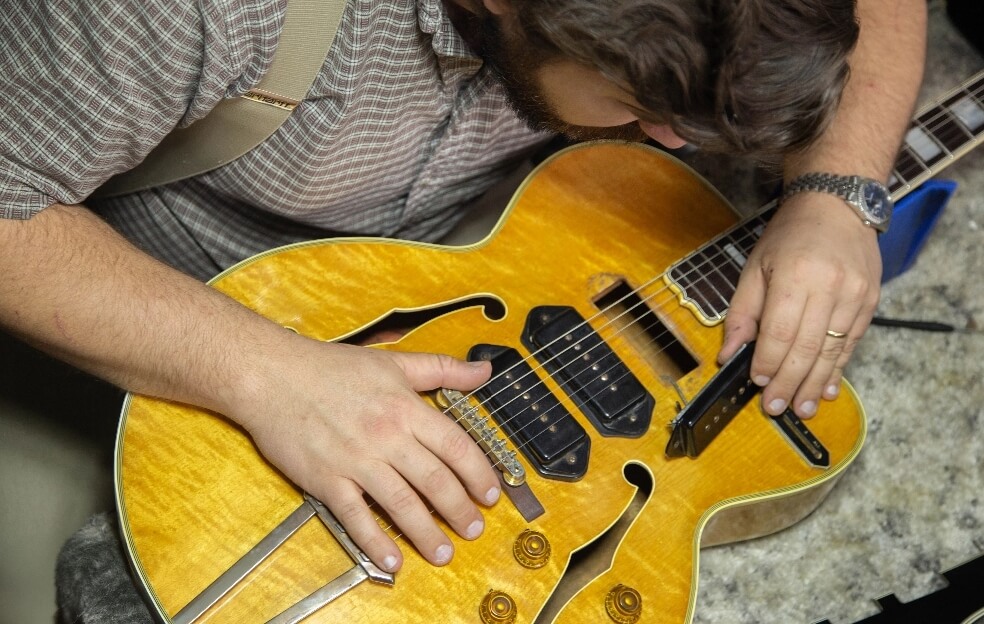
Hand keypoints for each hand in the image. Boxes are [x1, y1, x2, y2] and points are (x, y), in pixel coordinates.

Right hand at [234, 337, 499, 572]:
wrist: (272, 375)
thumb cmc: (329, 367)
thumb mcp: (393, 362)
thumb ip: (442, 368)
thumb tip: (484, 370)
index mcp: (405, 408)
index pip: (455, 446)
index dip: (479, 473)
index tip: (491, 493)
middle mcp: (386, 436)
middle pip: (435, 480)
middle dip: (459, 510)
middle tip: (473, 529)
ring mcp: (356, 460)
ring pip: (401, 503)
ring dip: (426, 532)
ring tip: (442, 552)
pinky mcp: (327, 479)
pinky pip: (356, 516)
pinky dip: (374, 541)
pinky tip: (391, 559)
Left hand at [718, 193, 881, 416]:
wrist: (838, 204)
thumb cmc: (790, 235)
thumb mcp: (755, 267)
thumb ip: (742, 313)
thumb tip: (728, 354)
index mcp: (794, 275)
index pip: (780, 331)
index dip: (768, 362)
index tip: (758, 384)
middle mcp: (829, 287)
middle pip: (807, 347)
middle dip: (789, 382)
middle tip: (776, 407)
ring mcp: (855, 295)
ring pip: (832, 350)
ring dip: (814, 384)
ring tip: (800, 408)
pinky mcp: (870, 301)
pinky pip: (852, 343)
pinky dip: (837, 369)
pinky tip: (825, 389)